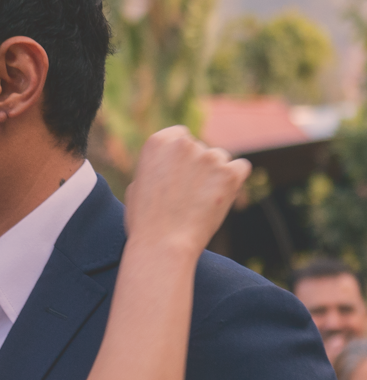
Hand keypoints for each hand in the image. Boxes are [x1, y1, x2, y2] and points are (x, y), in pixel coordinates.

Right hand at [125, 126, 250, 256]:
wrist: (163, 244)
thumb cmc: (145, 222)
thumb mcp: (138, 185)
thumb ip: (156, 167)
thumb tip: (169, 165)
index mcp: (158, 142)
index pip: (181, 136)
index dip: (182, 157)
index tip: (180, 174)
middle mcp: (184, 144)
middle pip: (201, 148)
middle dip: (199, 167)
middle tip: (189, 196)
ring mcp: (209, 156)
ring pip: (221, 159)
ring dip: (215, 175)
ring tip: (202, 202)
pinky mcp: (229, 173)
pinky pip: (241, 168)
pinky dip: (234, 181)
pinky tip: (222, 197)